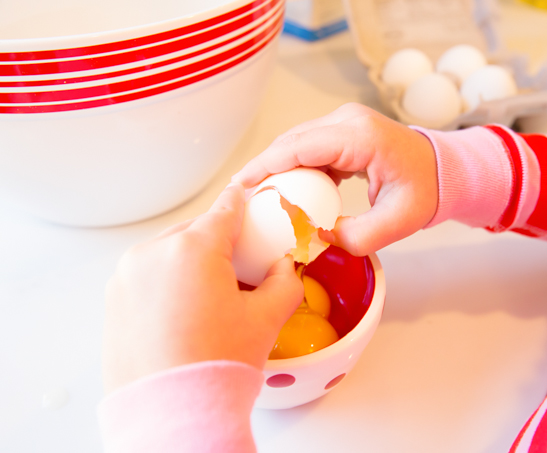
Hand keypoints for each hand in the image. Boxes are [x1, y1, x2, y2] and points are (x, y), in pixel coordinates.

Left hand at [102, 183, 303, 393]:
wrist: (171, 413)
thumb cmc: (214, 367)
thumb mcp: (265, 319)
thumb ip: (284, 283)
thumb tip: (283, 270)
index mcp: (193, 249)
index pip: (224, 210)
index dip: (240, 200)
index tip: (243, 193)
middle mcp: (153, 254)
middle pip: (195, 232)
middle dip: (216, 241)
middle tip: (237, 265)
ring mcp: (128, 277)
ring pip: (169, 252)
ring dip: (190, 261)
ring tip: (210, 296)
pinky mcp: (114, 299)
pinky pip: (148, 275)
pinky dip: (167, 281)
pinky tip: (185, 311)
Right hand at [232, 103, 438, 255]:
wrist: (443, 169)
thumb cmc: (426, 189)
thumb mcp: (397, 222)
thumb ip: (355, 237)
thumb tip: (317, 238)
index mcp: (361, 136)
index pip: (299, 147)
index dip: (265, 166)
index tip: (240, 186)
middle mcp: (348, 120)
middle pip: (291, 141)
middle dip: (264, 168)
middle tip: (241, 197)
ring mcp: (345, 122)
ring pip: (296, 142)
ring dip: (277, 168)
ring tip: (259, 197)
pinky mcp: (343, 130)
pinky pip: (309, 146)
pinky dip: (294, 167)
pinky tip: (287, 191)